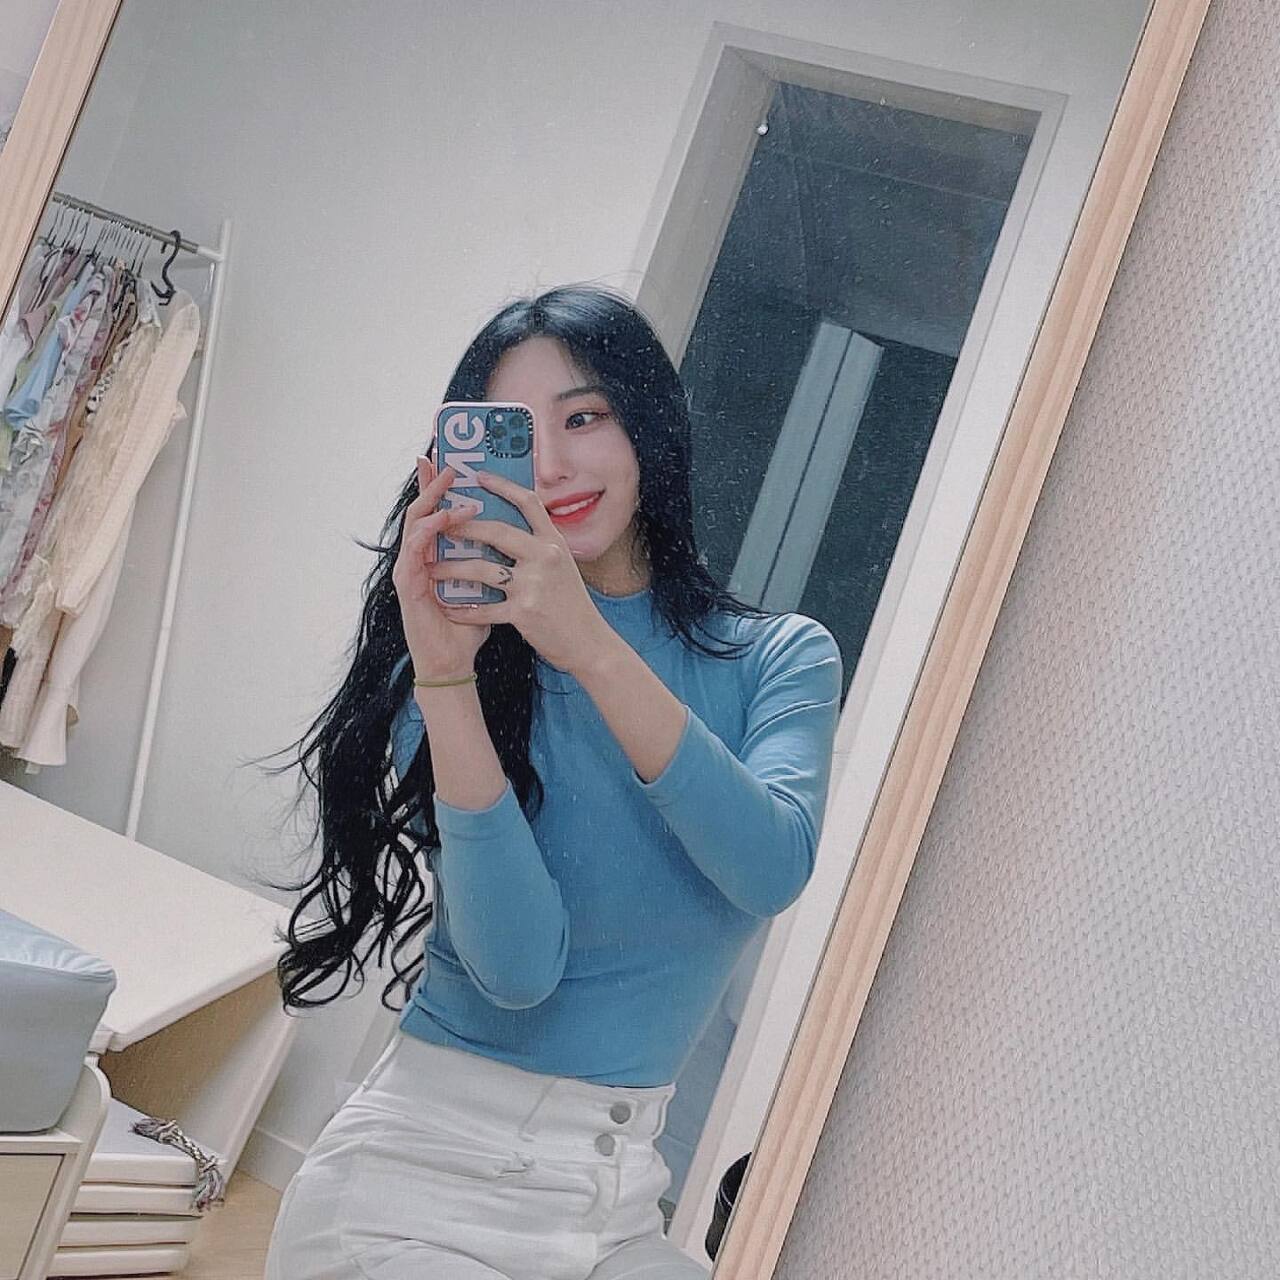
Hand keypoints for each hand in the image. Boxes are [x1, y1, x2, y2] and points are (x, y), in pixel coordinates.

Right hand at [392, 457, 490, 680]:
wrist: (451, 663)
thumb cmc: (467, 627)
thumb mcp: (485, 587)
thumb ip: (494, 564)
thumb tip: (523, 541)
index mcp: (436, 556)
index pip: (436, 513)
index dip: (439, 487)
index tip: (450, 461)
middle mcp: (418, 558)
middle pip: (421, 511)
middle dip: (432, 484)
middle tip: (445, 463)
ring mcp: (409, 570)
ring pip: (415, 525)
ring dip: (433, 504)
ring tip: (449, 487)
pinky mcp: (407, 586)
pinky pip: (413, 551)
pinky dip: (426, 532)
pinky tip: (439, 520)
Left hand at [428, 470, 615, 674]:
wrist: (589, 643)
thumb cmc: (572, 606)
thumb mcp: (563, 567)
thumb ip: (539, 548)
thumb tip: (506, 531)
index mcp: (554, 543)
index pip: (529, 503)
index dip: (504, 486)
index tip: (480, 476)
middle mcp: (545, 558)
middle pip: (497, 531)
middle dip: (463, 526)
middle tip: (439, 524)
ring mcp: (534, 585)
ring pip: (481, 569)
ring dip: (450, 568)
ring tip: (430, 568)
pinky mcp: (523, 612)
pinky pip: (483, 608)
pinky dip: (462, 609)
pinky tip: (447, 608)